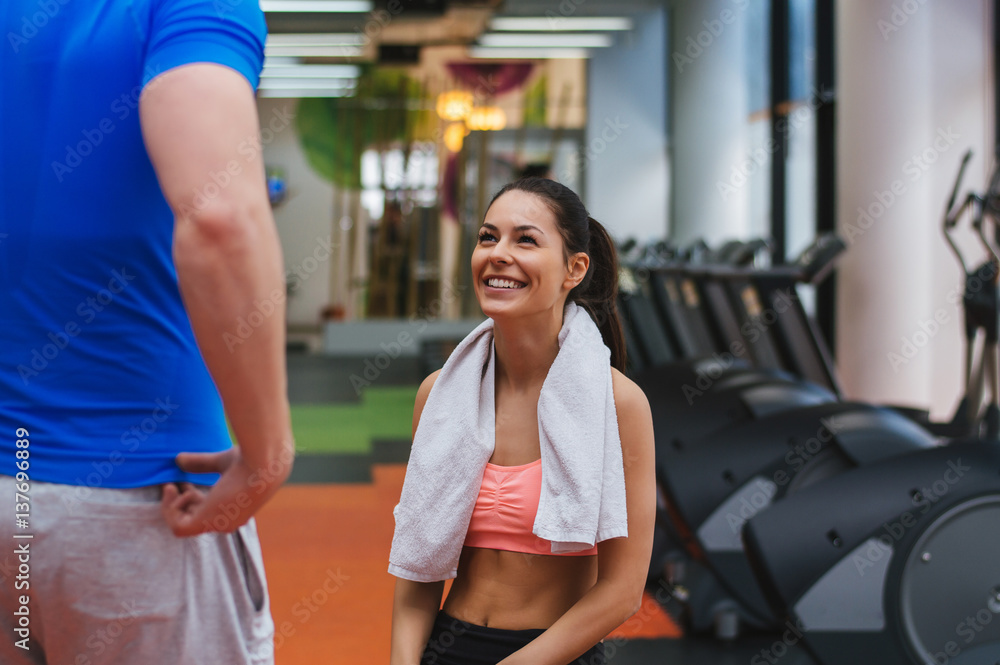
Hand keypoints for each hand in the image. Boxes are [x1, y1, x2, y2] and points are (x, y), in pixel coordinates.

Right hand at [160, 445, 291, 536]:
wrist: (263, 465)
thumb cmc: (252, 460)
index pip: (207, 513)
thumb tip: (178, 459)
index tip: (181, 483)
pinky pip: (178, 528)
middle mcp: (227, 522)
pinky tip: (178, 491)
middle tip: (172, 484)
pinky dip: (170, 510)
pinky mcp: (207, 522)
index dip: (190, 498)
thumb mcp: (222, 462)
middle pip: (193, 518)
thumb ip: (202, 463)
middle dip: (178, 501)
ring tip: (172, 486)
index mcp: (235, 511)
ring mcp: (217, 524)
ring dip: (171, 507)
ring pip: (183, 525)